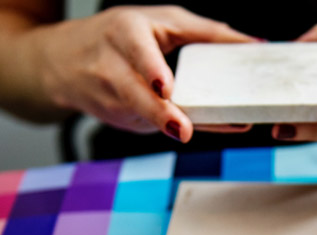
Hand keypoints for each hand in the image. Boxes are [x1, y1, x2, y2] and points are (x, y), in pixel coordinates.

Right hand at [0, 3, 253, 140]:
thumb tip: (254, 46)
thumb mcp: (161, 21)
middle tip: (182, 129)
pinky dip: (163, 126)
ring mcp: (108, 96)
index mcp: (124, 32)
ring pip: (138, 115)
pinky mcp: (114, 118)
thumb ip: (207, 33)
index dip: (151, 69)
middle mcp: (111, 65)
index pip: (137, 51)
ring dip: (161, 125)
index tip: (166, 86)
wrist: (62, 62)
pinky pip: (143, 124)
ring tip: (184, 132)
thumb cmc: (122, 35)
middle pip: (135, 93)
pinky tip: (182, 128)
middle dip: (158, 112)